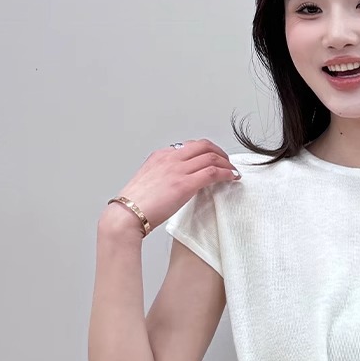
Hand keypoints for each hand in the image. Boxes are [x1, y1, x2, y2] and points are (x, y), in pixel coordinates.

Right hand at [104, 138, 241, 234]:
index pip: (189, 146)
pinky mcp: (185, 184)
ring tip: (233, 172)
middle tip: (227, 163)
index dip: (206, 151)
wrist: (126, 214)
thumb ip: (165, 176)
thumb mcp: (150, 181)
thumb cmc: (136, 204)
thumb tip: (178, 182)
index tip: (214, 159)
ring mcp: (178, 170)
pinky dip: (226, 173)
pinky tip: (232, 178)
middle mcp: (170, 158)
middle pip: (203, 146)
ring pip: (211, 157)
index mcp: (160, 156)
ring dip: (227, 164)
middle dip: (220, 153)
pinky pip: (213, 173)